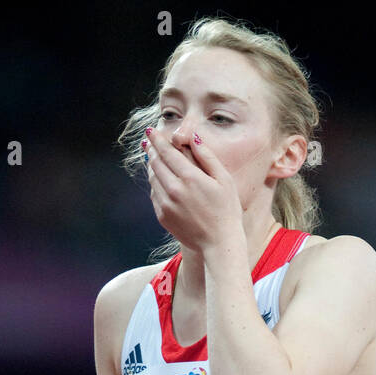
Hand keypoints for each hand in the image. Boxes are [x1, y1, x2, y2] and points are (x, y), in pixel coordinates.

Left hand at [143, 126, 243, 250]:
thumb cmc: (227, 210)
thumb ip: (207, 157)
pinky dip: (155, 184)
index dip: (157, 140)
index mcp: (189, 178)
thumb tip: (193, 137)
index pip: (167, 152)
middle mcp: (174, 190)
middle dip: (151, 150)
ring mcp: (166, 205)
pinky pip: (154, 195)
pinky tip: (159, 179)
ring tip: (152, 157)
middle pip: (155, 164)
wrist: (219, 243)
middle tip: (148, 141)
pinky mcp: (163, 217)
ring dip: (151, 166)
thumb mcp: (224, 179)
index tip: (151, 131)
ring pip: (152, 179)